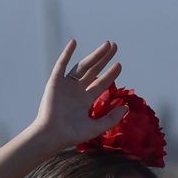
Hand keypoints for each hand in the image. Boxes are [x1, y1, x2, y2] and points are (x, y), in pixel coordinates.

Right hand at [29, 39, 126, 153]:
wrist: (52, 135)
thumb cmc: (71, 135)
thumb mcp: (96, 127)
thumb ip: (111, 119)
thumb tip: (126, 107)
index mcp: (85, 100)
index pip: (100, 83)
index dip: (110, 74)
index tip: (119, 64)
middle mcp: (76, 91)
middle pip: (93, 70)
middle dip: (104, 58)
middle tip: (115, 46)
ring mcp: (66, 85)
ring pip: (82, 66)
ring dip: (94, 55)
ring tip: (106, 45)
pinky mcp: (55, 82)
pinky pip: (61, 65)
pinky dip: (66, 53)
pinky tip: (74, 42)